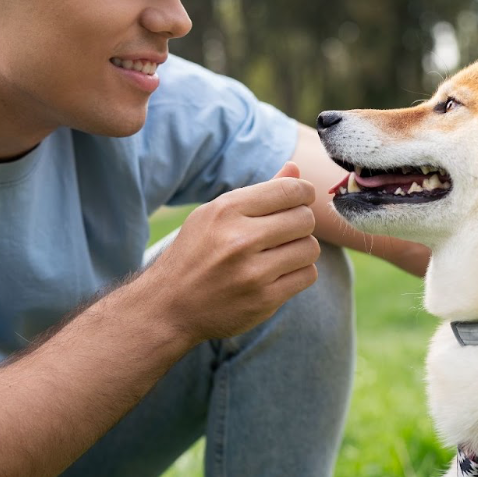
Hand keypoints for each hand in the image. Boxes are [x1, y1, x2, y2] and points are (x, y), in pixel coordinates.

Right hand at [140, 162, 320, 346]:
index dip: (304, 193)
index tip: (300, 201)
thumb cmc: (195, 254)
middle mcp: (239, 240)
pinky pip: (307, 276)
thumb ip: (258, 194)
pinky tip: (280, 274)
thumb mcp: (214, 215)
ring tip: (282, 254)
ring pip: (310, 248)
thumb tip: (296, 170)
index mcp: (226, 210)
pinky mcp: (263, 301)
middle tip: (287, 232)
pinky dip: (299, 273)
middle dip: (302, 223)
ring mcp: (252, 273)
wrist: (167, 306)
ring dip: (302, 250)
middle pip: (305, 219)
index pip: (290, 190)